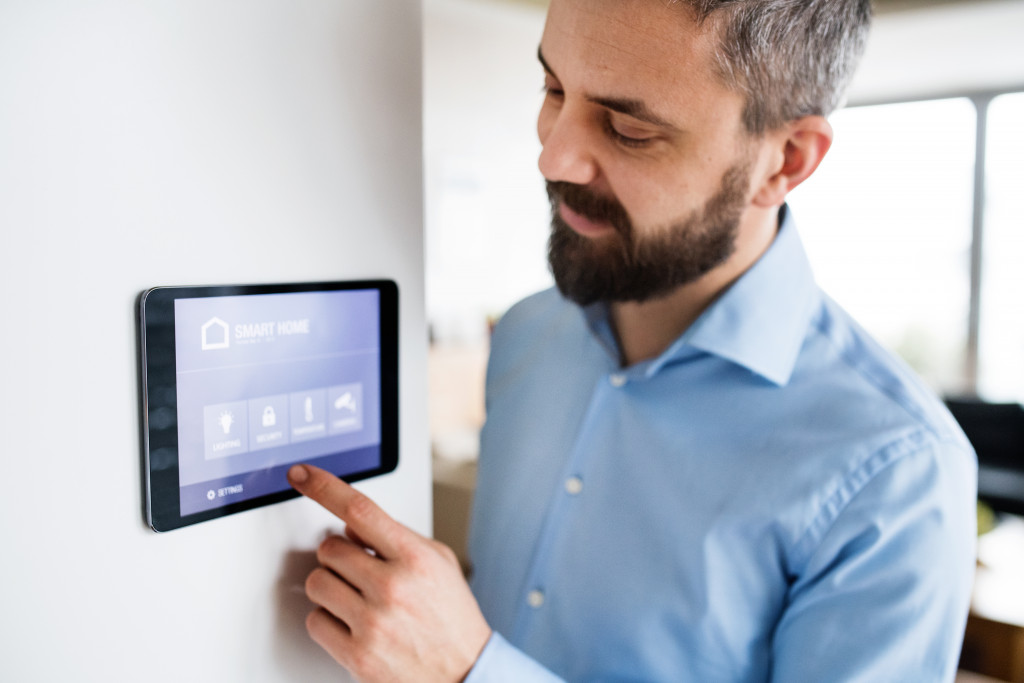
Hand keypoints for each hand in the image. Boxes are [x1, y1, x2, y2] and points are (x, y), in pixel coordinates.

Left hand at [288, 464, 491, 681]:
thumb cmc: (452, 618)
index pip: (359, 508)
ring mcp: (373, 622)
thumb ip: (397, 536)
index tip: (301, 475)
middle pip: (330, 548)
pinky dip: (327, 620)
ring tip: (355, 597)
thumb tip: (352, 522)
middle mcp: (393, 587)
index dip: (323, 486)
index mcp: (415, 558)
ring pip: (317, 582)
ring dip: (330, 586)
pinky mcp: (358, 655)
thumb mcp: (439, 562)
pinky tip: (351, 622)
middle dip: (339, 555)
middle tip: (359, 570)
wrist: (465, 674)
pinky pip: (315, 621)